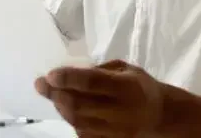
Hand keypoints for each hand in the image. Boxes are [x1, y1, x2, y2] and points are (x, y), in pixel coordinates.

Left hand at [35, 59, 163, 136]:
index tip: (50, 74)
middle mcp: (121, 111)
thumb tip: (69, 73)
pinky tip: (68, 109)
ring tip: (54, 94)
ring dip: (60, 107)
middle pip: (79, 105)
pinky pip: (82, 133)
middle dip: (56, 94)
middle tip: (41, 84)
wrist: (159, 116)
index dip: (68, 78)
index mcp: (127, 87)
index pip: (93, 83)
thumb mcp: (125, 69)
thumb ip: (99, 70)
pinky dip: (70, 120)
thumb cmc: (139, 86)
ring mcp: (114, 131)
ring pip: (77, 121)